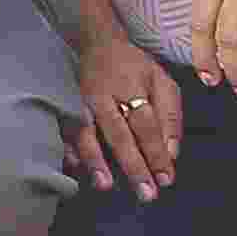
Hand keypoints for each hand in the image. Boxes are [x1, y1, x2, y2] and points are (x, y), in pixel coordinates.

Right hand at [71, 23, 186, 195]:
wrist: (96, 42)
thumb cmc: (134, 66)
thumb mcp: (162, 81)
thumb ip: (170, 115)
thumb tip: (172, 153)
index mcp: (132, 86)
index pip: (146, 124)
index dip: (156, 153)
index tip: (165, 179)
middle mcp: (104, 95)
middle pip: (119, 133)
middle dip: (133, 165)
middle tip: (146, 194)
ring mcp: (81, 100)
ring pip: (87, 133)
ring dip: (96, 160)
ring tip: (106, 185)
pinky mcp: (66, 104)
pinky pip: (65, 129)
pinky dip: (69, 148)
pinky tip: (76, 167)